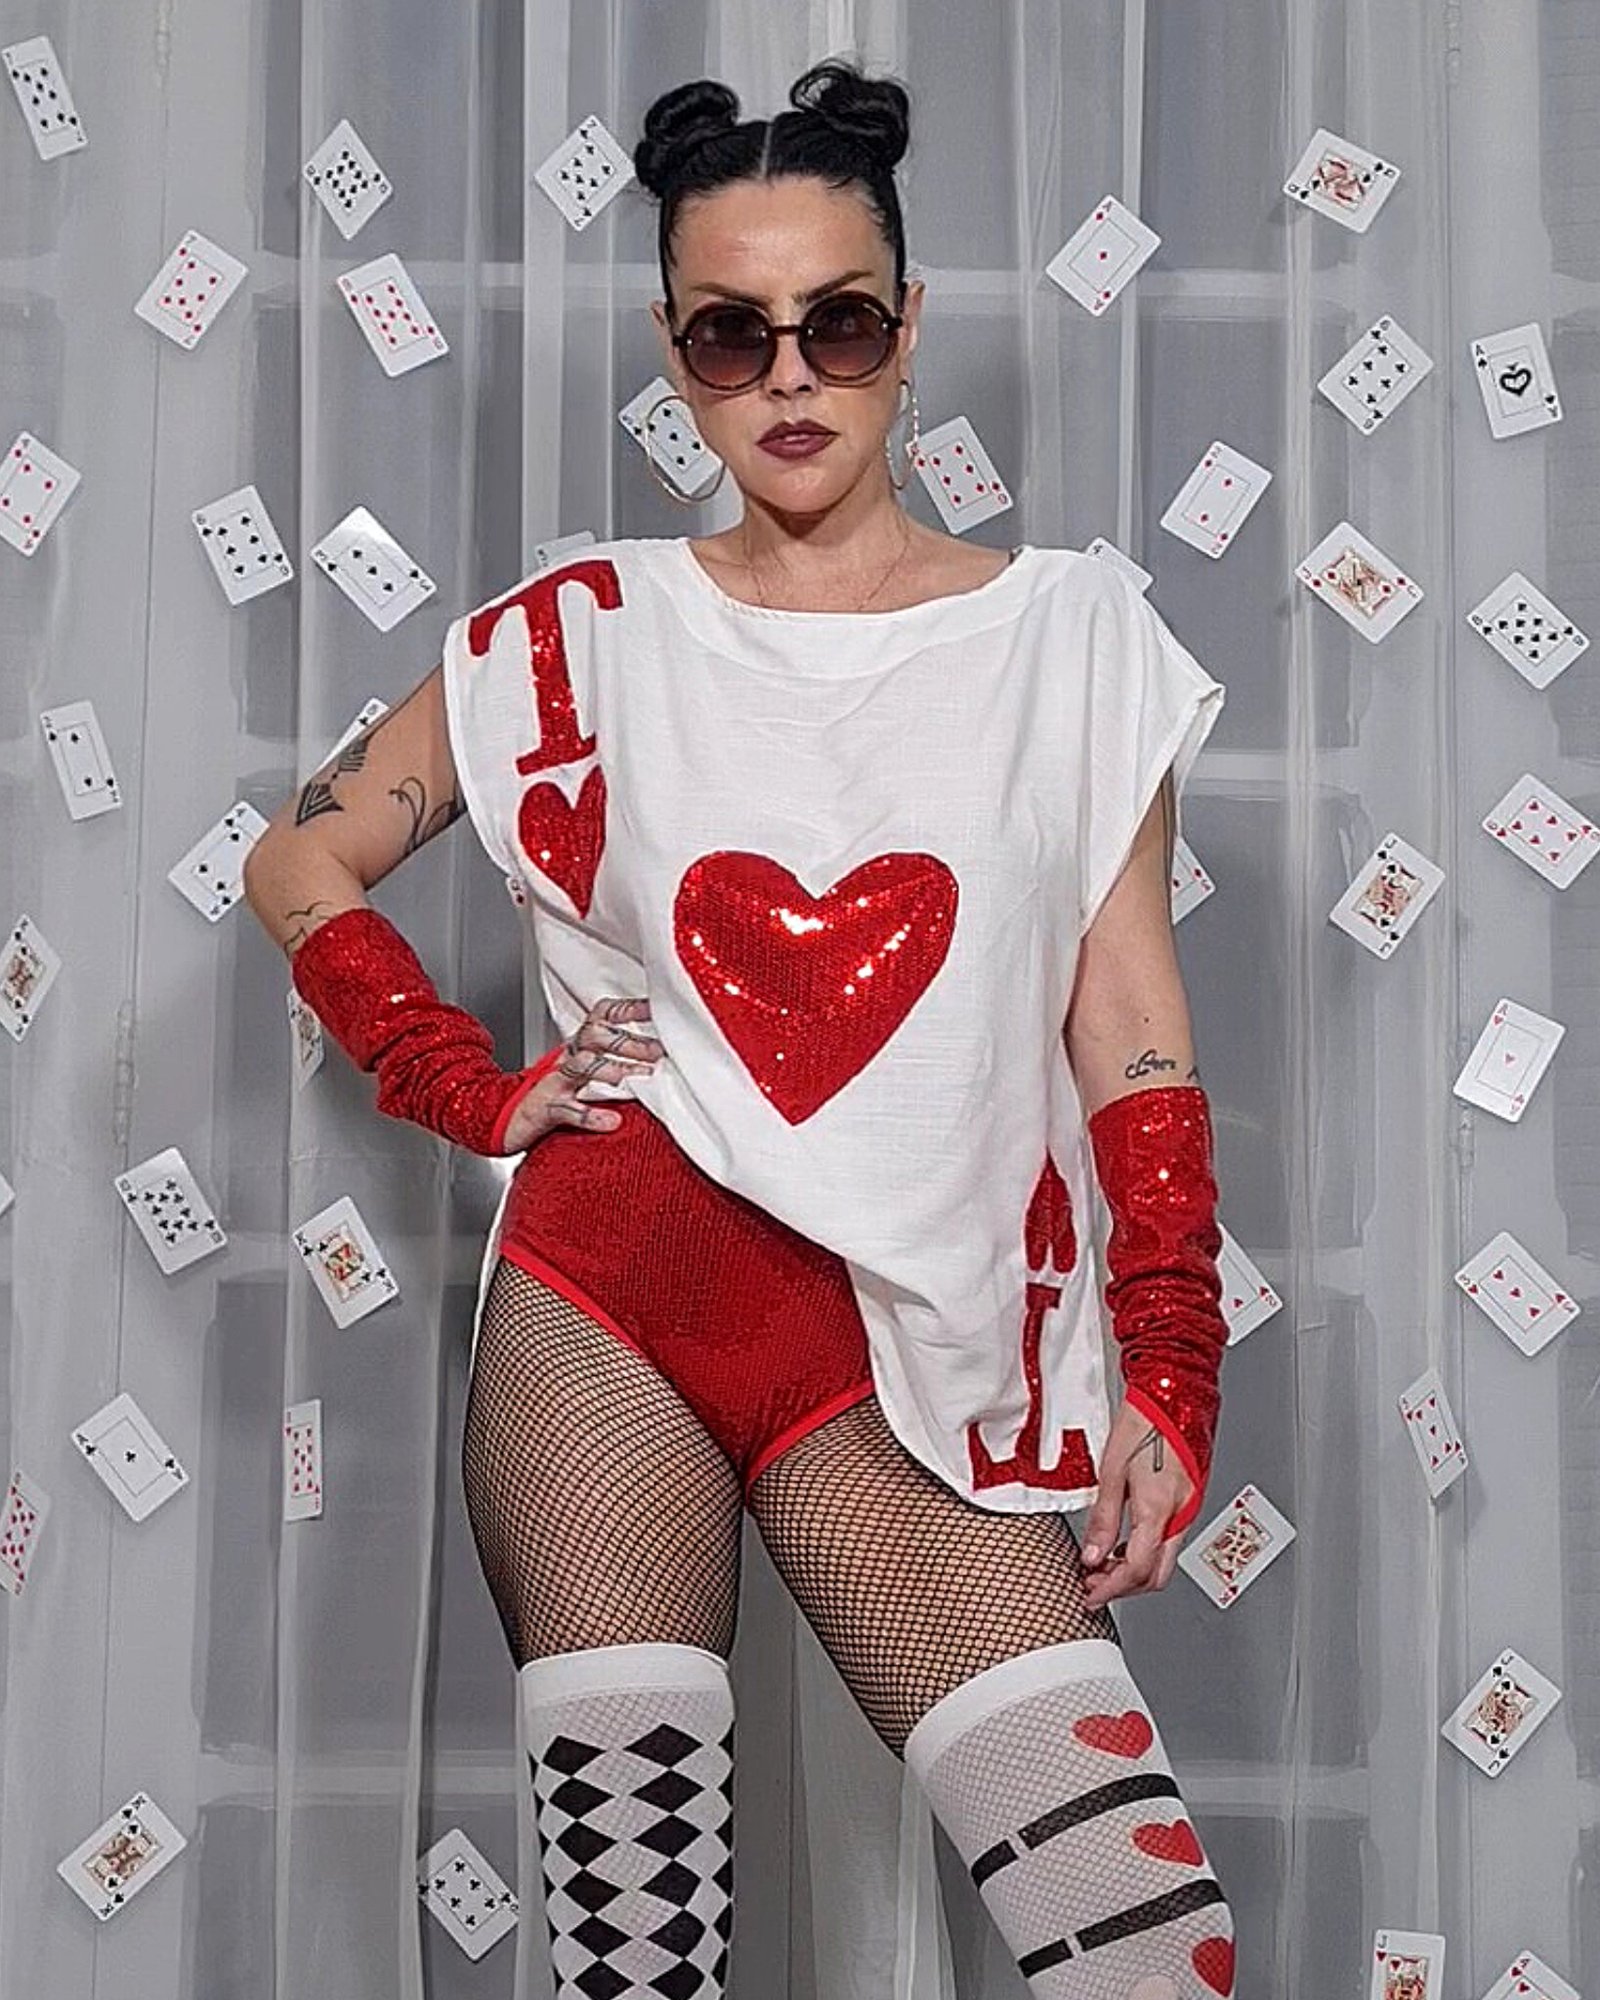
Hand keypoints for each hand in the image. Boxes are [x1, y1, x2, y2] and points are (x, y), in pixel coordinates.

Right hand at [499, 996, 663, 1153]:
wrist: (504, 1119)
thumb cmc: (550, 1095)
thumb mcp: (582, 1073)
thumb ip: (615, 1062)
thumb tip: (657, 1058)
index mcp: (577, 1046)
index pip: (602, 1017)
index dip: (627, 1009)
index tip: (655, 1009)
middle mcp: (566, 1058)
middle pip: (596, 1037)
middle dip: (629, 1042)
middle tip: (658, 1052)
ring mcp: (555, 1082)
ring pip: (580, 1066)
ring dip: (607, 1069)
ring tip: (632, 1077)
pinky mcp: (547, 1109)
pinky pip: (569, 1110)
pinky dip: (591, 1117)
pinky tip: (611, 1121)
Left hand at [1078, 1402, 1192, 1611]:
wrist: (1174, 1395)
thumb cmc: (1144, 1423)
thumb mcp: (1112, 1471)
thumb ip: (1104, 1519)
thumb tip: (1092, 1555)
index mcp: (1159, 1509)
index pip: (1138, 1570)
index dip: (1110, 1589)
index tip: (1089, 1594)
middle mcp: (1181, 1515)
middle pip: (1157, 1575)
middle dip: (1124, 1588)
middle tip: (1093, 1584)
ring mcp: (1189, 1510)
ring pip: (1165, 1561)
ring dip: (1134, 1571)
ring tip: (1102, 1564)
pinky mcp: (1189, 1502)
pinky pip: (1169, 1541)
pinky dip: (1146, 1552)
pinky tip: (1125, 1544)